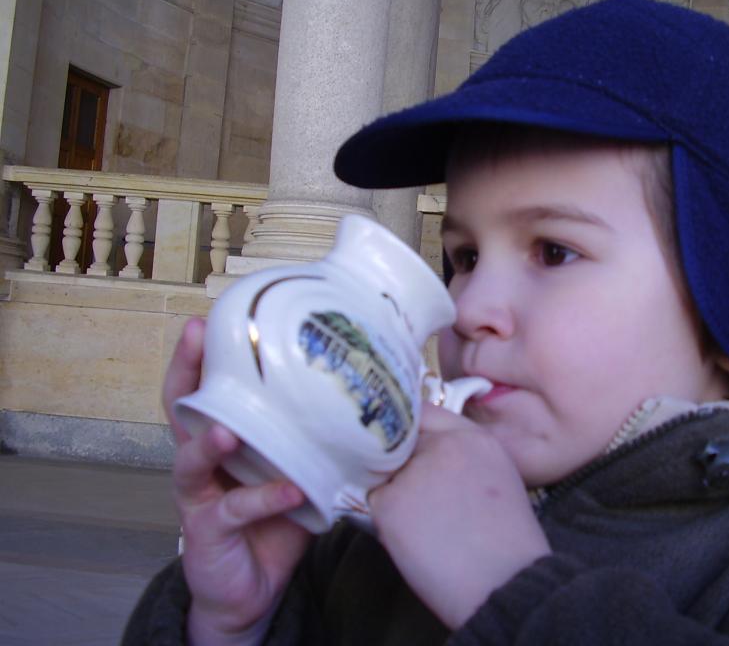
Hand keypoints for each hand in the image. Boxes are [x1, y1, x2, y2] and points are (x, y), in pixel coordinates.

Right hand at [164, 318, 311, 644]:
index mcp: (221, 437)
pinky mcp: (208, 531)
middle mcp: (201, 460)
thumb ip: (312, 435)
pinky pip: (235, 509)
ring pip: (192, 458)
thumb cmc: (274, 518)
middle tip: (195, 337)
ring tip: (231, 427)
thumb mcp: (294, 466)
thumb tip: (369, 395)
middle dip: (187, 372)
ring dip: (212, 440)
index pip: (204, 389)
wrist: (252, 588)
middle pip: (182, 409)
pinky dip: (265, 498)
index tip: (206, 318)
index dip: (199, 355)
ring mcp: (199, 496)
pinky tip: (292, 489)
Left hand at [368, 405, 550, 629]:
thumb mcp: (499, 478)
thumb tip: (424, 453)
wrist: (506, 583)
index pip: (425, 414)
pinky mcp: (391, 503)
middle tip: (416, 498)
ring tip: (420, 526)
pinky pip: (374, 504)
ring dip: (392, 495)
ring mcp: (414, 472)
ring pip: (383, 474)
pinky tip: (412, 540)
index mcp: (475, 437)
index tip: (406, 449)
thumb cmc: (508, 543)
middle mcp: (443, 445)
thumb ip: (463, 455)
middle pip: (399, 443)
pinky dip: (385, 522)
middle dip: (399, 465)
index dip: (411, 431)